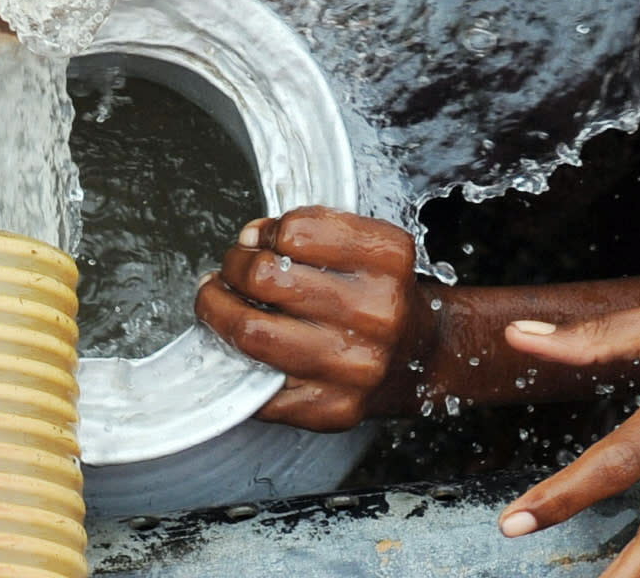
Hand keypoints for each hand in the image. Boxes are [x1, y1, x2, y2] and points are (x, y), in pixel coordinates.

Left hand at [196, 209, 440, 429]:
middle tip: (233, 269)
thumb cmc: (381, 294)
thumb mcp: (364, 244)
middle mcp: (376, 312)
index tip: (261, 240)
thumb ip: (310, 232)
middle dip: (234, 267)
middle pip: (265, 277)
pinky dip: (235, 364)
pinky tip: (238, 347)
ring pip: (251, 332)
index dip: (267, 231)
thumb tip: (250, 240)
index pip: (295, 231)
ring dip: (217, 311)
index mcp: (387, 259)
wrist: (422, 356)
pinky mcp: (334, 408)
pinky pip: (258, 386)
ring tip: (218, 301)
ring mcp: (355, 365)